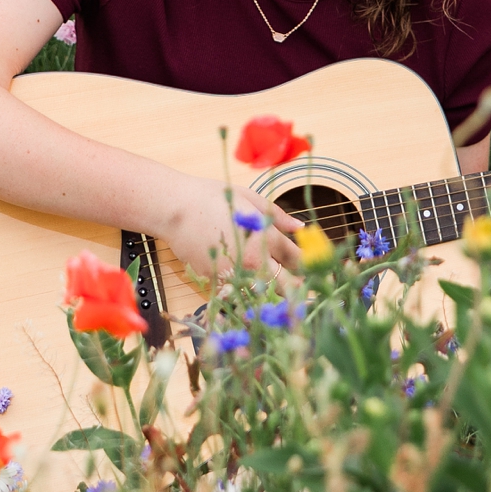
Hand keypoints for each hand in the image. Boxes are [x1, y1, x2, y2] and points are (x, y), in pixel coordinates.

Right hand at [162, 175, 299, 284]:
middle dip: (297, 287)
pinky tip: (249, 285)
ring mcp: (233, 275)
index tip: (316, 267)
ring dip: (273, 293)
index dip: (310, 264)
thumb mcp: (250, 198)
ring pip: (262, 294)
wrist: (175, 209)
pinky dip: (246, 292)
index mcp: (265, 238)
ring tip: (280, 290)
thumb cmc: (212, 197)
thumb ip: (278, 216)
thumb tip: (301, 228)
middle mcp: (252, 261)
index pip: (297, 259)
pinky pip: (238, 292)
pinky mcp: (216, 282)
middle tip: (303, 287)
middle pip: (285, 285)